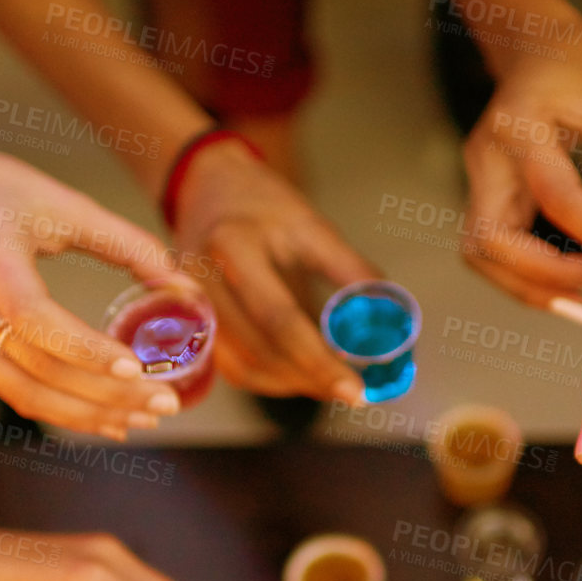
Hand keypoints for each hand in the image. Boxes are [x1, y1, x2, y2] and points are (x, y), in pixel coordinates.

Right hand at [0, 137, 191, 437]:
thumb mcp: (62, 202)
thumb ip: (127, 243)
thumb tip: (184, 287)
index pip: (33, 317)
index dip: (84, 348)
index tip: (136, 367)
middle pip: (36, 367)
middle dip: (106, 394)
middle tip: (165, 404)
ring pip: (24, 391)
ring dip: (88, 414)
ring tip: (144, 419)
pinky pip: (14, 389)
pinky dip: (62, 410)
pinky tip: (106, 419)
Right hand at [169, 138, 376, 401]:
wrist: (209, 188)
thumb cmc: (265, 207)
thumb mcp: (312, 225)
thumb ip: (351, 272)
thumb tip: (391, 321)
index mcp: (234, 246)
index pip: (279, 318)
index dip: (319, 361)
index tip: (357, 390)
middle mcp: (203, 281)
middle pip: (259, 350)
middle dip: (312, 380)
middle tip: (354, 392)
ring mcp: (191, 307)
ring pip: (244, 368)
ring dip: (293, 385)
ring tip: (332, 383)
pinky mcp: (192, 325)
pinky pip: (232, 368)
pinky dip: (271, 379)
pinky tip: (302, 375)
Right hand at [463, 45, 581, 321]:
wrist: (529, 40)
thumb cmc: (571, 58)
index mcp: (520, 127)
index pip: (556, 196)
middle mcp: (486, 159)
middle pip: (492, 243)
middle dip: (545, 278)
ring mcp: (478, 179)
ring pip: (481, 255)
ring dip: (526, 288)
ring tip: (580, 306)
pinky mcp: (485, 194)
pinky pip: (492, 250)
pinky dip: (523, 277)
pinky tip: (565, 289)